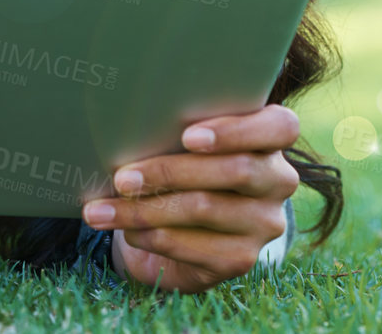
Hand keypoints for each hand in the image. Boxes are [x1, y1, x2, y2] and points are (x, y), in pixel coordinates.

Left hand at [82, 103, 300, 291]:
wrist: (180, 229)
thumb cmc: (176, 163)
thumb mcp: (176, 140)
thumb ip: (171, 127)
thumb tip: (120, 123)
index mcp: (269, 139)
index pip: (281, 127)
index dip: (237, 131)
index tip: (187, 137)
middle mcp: (277, 180)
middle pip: (235, 170)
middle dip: (169, 172)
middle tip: (121, 178)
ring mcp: (265, 222)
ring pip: (206, 208)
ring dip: (145, 210)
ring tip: (100, 211)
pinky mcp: (243, 258)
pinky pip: (197, 247)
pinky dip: (154, 238)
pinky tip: (128, 233)